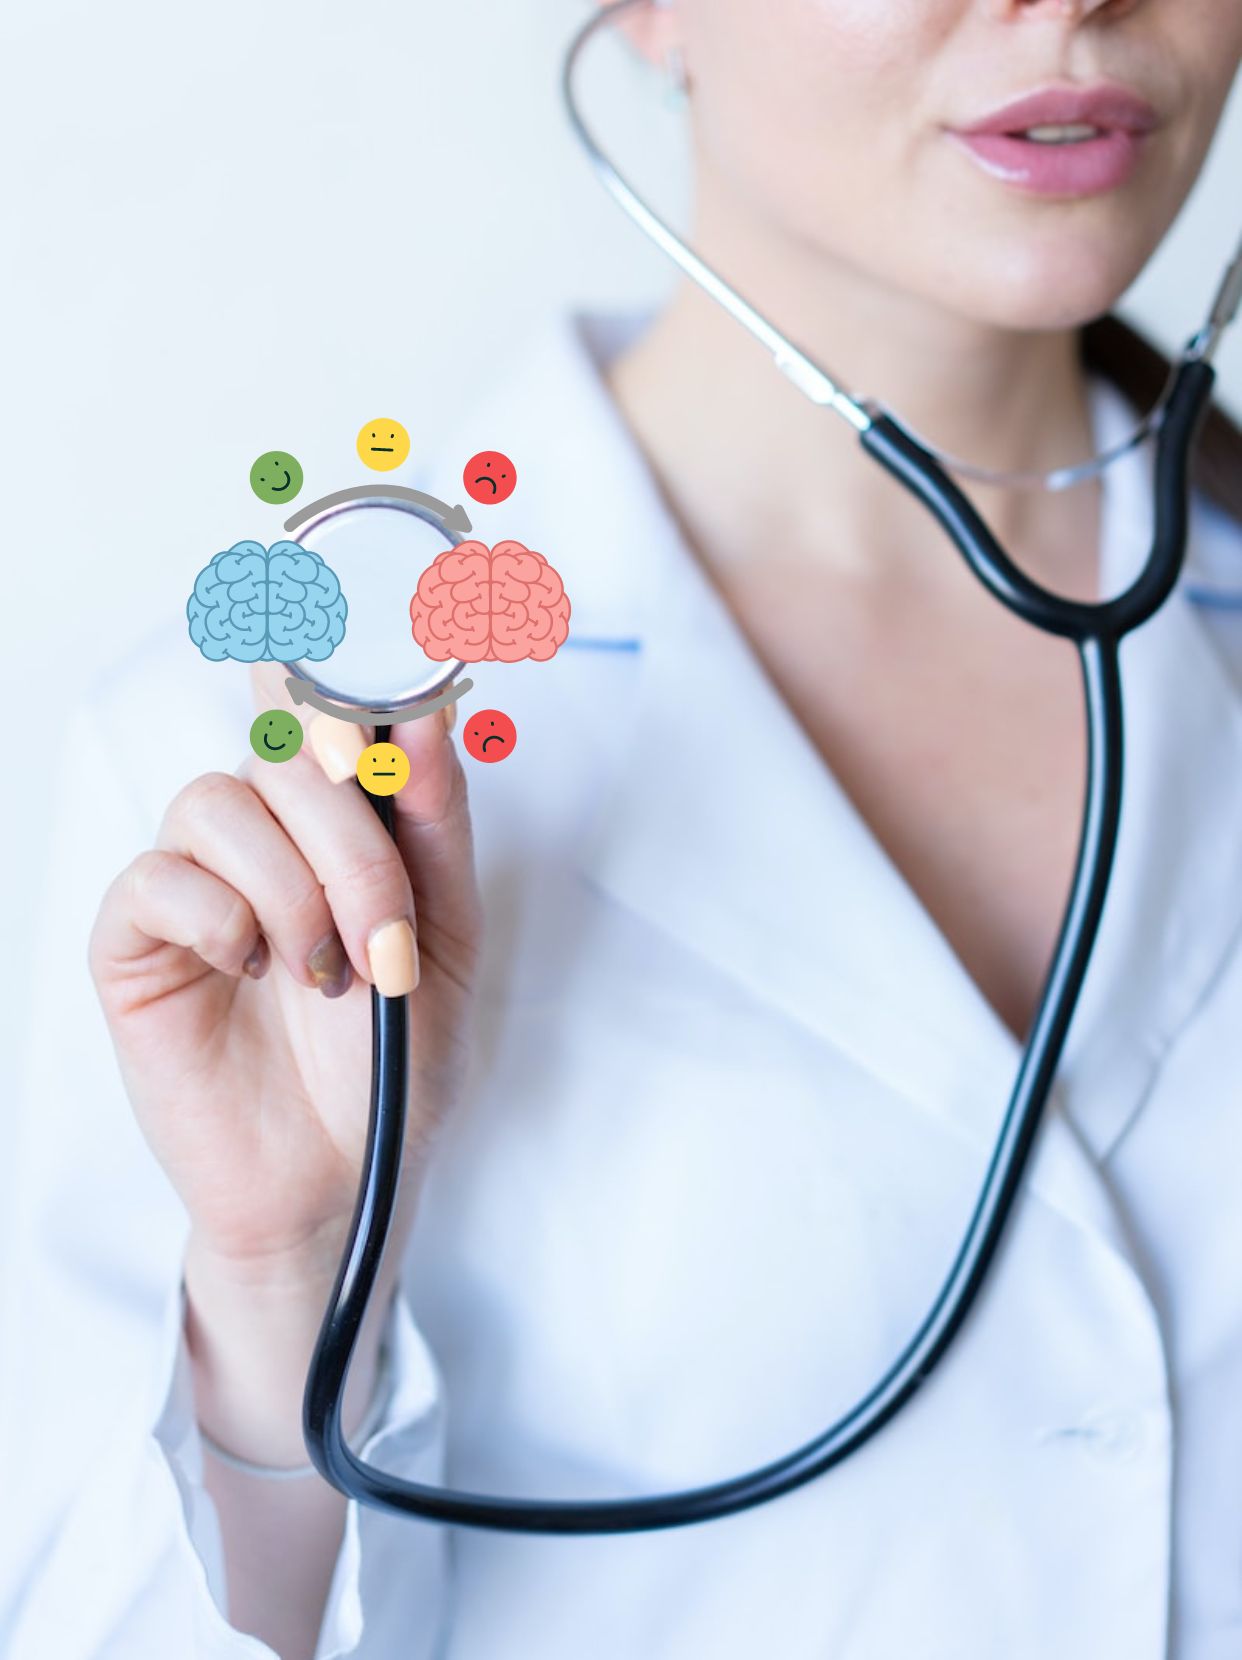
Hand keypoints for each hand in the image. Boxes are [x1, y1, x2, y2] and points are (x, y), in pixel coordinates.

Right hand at [90, 662, 482, 1289]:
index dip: (335, 652)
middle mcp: (266, 835)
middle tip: (386, 940)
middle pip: (284, 750)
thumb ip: (433, 827)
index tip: (373, 615)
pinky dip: (222, 918)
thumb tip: (426, 714)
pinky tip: (251, 971)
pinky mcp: (137, 940)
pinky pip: (160, 877)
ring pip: (220, 801)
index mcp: (343, 823)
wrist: (347, 1177)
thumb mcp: (448, 939)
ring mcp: (197, 882)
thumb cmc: (394, 1060)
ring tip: (325, 974)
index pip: (324, 703)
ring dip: (292, 889)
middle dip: (351, 843)